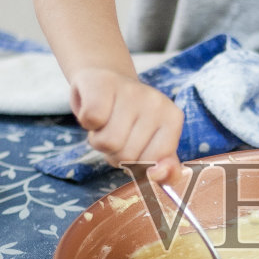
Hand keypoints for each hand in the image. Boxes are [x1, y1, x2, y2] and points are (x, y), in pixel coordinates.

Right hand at [69, 68, 183, 182]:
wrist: (104, 82)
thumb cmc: (128, 121)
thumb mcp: (151, 146)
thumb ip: (164, 169)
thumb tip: (158, 175)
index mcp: (173, 119)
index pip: (152, 163)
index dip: (135, 163)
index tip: (134, 143)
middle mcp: (156, 102)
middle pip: (127, 155)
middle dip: (114, 152)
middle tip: (115, 130)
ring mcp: (131, 90)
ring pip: (107, 141)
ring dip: (98, 139)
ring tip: (105, 122)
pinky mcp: (103, 83)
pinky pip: (92, 119)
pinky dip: (86, 121)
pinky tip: (95, 111)